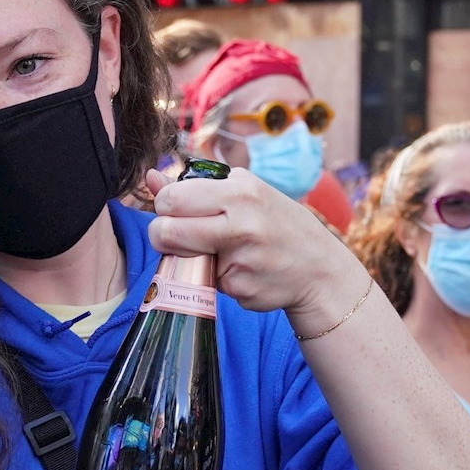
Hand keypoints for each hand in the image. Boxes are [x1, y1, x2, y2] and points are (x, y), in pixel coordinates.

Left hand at [143, 166, 369, 327]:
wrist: (319, 268)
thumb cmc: (277, 222)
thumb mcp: (244, 192)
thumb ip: (194, 187)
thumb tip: (150, 178)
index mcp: (241, 193)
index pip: (171, 199)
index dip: (165, 206)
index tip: (176, 210)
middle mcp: (241, 226)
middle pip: (165, 232)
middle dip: (164, 234)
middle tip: (183, 234)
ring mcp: (239, 262)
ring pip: (181, 260)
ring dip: (190, 257)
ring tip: (222, 249)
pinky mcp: (238, 290)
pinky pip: (206, 282)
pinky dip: (216, 277)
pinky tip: (242, 270)